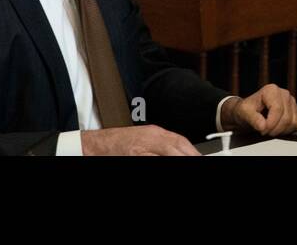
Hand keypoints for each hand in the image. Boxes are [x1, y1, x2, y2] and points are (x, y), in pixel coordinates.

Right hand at [81, 125, 198, 155]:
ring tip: (189, 163)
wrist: (96, 145)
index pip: (181, 141)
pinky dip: (160, 159)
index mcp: (155, 132)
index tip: (201, 158)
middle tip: (199, 161)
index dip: (193, 152)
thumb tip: (181, 152)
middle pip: (177, 147)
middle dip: (190, 155)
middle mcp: (150, 137)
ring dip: (179, 158)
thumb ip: (161, 146)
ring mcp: (142, 148)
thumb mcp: (144, 140)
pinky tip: (169, 162)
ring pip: (168, 151)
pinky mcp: (134, 155)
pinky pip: (149, 157)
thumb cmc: (119, 144)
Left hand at [221, 84, 296, 136]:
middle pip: (286, 118)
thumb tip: (263, 125)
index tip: (262, 130)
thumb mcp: (244, 113)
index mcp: (272, 90)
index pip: (277, 109)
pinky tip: (278, 129)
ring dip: (281, 131)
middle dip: (275, 129)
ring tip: (270, 130)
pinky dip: (288, 131)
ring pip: (293, 122)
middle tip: (264, 131)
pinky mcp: (296, 111)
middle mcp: (284, 94)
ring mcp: (292, 102)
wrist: (249, 112)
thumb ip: (253, 118)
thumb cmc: (247, 110)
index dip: (270, 123)